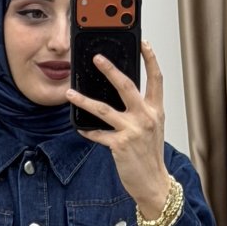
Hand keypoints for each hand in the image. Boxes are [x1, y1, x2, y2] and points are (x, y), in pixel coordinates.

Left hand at [66, 39, 172, 216]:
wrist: (153, 183)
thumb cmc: (150, 156)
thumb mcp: (152, 128)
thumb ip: (141, 110)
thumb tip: (121, 96)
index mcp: (156, 110)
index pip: (156, 78)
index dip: (150, 59)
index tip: (143, 42)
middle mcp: (145, 117)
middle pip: (126, 86)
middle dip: (110, 69)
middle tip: (96, 57)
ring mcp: (132, 131)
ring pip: (103, 109)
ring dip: (84, 100)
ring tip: (70, 92)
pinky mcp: (119, 145)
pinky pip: (98, 134)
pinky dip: (87, 131)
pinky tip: (79, 127)